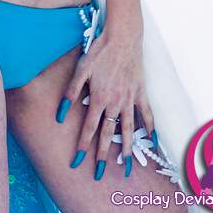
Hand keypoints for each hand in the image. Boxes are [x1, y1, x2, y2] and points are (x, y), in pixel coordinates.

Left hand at [58, 23, 153, 177]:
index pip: (88, 128)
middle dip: (102, 155)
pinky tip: (152, 141)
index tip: (77, 162)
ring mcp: (130, 99)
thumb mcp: (80, 70)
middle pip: (108, 134)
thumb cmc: (99, 51)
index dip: (83, 146)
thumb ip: (70, 93)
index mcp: (98, 98)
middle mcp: (115, 103)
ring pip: (128, 130)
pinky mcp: (140, 92)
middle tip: (100, 174)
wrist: (122, 37)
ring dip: (126, 149)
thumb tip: (60, 114)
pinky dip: (150, 128)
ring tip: (125, 167)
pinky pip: (146, 114)